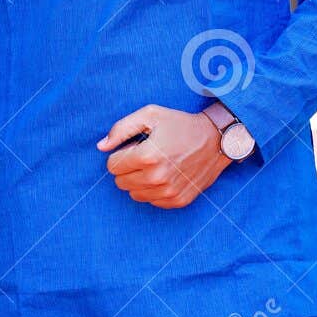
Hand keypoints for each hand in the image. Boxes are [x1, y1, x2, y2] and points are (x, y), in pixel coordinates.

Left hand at [97, 103, 229, 207]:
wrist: (215, 140)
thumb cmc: (180, 125)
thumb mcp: (150, 115)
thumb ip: (121, 129)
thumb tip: (101, 146)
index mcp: (148, 156)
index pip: (113, 166)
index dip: (120, 155)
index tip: (133, 147)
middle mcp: (157, 177)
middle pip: (121, 182)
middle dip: (127, 168)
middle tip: (144, 156)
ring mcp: (168, 192)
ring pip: (134, 194)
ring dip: (138, 180)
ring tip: (154, 165)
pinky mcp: (178, 201)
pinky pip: (151, 201)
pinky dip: (153, 190)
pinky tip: (165, 175)